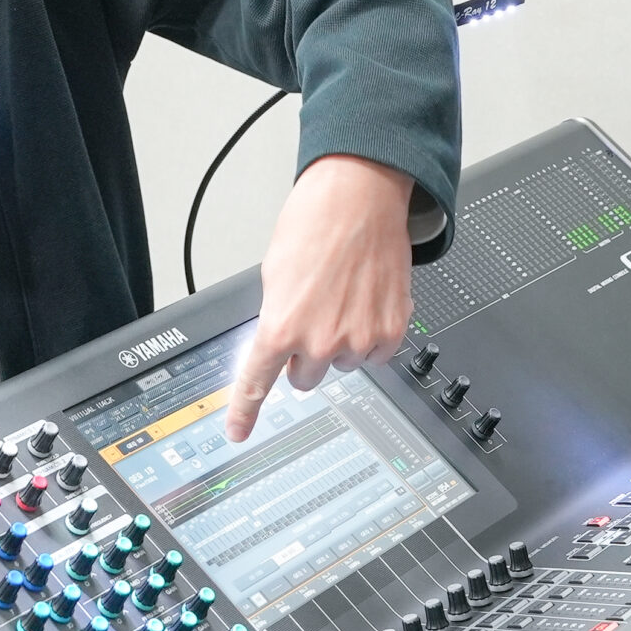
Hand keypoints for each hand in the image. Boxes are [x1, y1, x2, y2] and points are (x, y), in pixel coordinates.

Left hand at [223, 155, 414, 441]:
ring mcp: (359, 340)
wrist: (360, 197)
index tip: (238, 432)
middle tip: (314, 316)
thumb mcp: (275, 274)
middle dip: (306, 354)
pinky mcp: (391, 331)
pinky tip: (367, 301)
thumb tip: (281, 338)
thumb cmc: (315, 223)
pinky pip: (377, 353)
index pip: (257, 382)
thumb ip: (277, 317)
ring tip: (344, 296)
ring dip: (342, 341)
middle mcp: (320, 341)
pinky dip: (372, 335)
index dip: (244, 413)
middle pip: (305, 377)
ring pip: (344, 364)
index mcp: (281, 327)